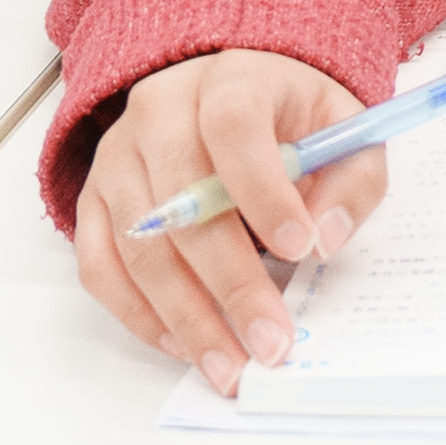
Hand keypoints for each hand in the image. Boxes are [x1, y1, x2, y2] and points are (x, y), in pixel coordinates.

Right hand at [68, 48, 384, 394]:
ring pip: (139, 246)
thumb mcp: (345, 130)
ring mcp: (117, 158)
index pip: (232, 127)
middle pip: (181, 203)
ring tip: (230, 365)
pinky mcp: (95, 200)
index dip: (263, 190)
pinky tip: (184, 343)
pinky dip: (139, 314)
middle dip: (230, 283)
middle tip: (269, 340)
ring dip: (186, 316)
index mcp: (229, 79)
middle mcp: (159, 112)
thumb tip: (326, 238)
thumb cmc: (290, 119)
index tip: (300, 248)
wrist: (233, 96)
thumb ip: (350, 180)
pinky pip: (100, 267)